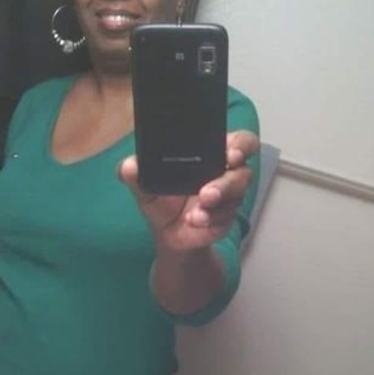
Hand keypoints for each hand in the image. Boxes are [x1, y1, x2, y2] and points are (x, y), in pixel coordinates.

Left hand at [118, 130, 258, 250]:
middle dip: (230, 180)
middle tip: (209, 191)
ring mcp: (230, 197)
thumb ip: (137, 174)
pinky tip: (195, 221)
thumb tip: (129, 166)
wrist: (167, 233)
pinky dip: (210, 219)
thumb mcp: (146, 186)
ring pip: (237, 194)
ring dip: (218, 201)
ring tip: (198, 209)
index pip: (240, 141)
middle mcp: (226, 172)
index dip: (240, 145)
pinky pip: (226, 217)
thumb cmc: (162, 199)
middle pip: (245, 169)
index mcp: (212, 153)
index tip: (230, 154)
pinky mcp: (227, 218)